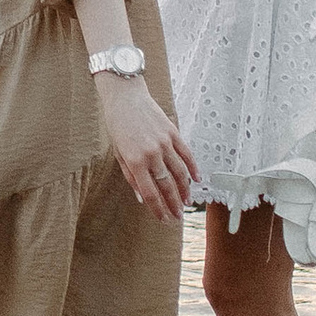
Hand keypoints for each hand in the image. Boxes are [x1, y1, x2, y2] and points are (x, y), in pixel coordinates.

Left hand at [94, 74, 202, 222]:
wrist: (125, 97)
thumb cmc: (118, 125)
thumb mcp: (118, 153)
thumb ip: (131, 176)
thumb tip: (142, 197)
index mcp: (135, 161)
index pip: (150, 193)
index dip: (158, 209)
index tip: (163, 219)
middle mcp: (152, 153)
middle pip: (167, 186)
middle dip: (174, 204)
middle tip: (178, 216)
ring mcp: (165, 143)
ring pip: (180, 173)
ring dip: (185, 190)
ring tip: (187, 202)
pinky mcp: (173, 133)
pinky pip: (187, 155)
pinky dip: (193, 169)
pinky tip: (196, 179)